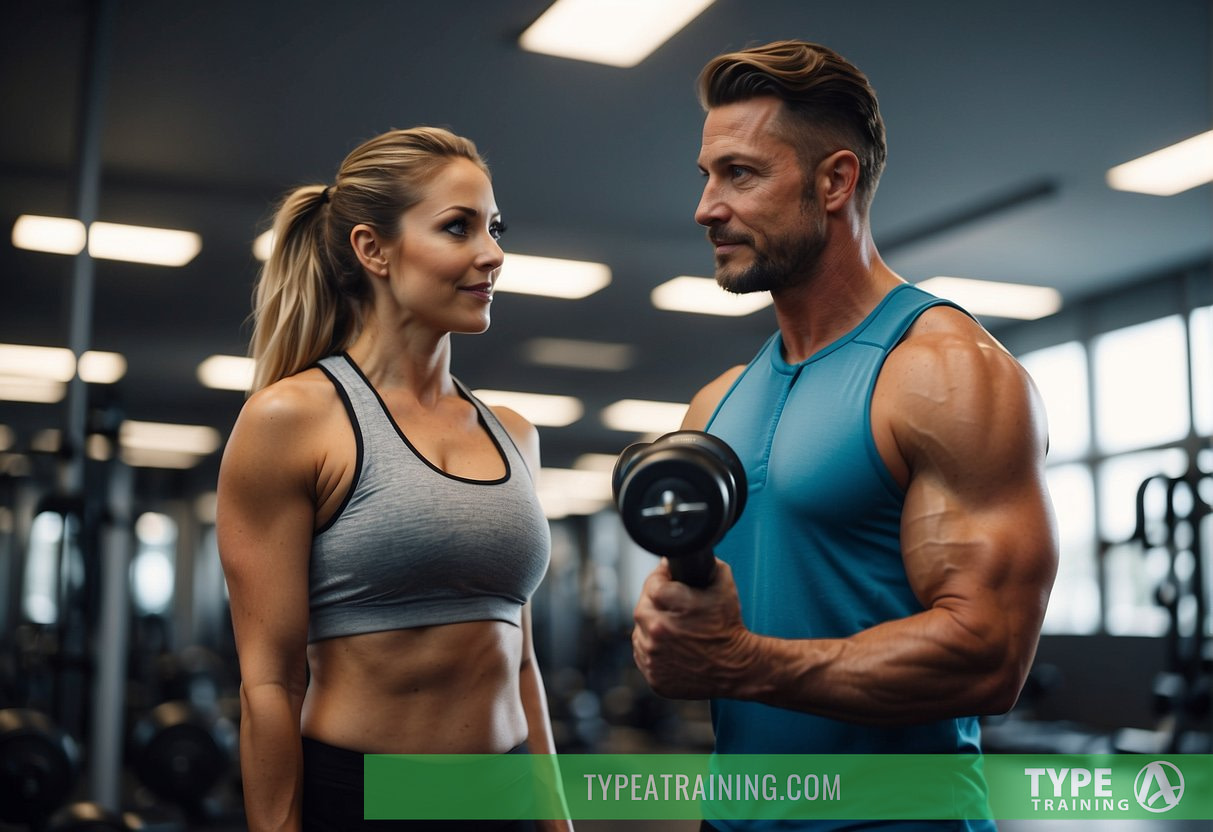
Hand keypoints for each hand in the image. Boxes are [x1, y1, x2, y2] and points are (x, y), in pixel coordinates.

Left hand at [631, 558, 757, 698]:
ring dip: (653, 626)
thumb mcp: (723, 584)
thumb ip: (703, 563)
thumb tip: (682, 554)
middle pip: (643, 607)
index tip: (669, 579)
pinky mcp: (653, 676)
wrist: (737, 668)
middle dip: (656, 603)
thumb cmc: (729, 626)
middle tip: (672, 605)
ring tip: (674, 627)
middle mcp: (657, 631)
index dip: (662, 578)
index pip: (653, 583)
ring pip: (641, 631)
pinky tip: (672, 645)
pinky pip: (644, 654)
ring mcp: (652, 656)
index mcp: (671, 606)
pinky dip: (654, 648)